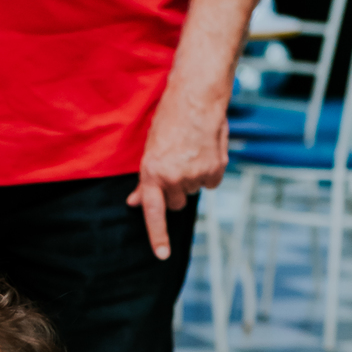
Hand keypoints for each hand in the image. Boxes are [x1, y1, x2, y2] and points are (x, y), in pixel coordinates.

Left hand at [127, 86, 228, 259]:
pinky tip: (205, 152)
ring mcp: (196, 175)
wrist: (197, 96)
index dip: (158, 236)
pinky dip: (210, 172)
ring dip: (192, 178)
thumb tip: (135, 203)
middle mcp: (174, 178)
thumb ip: (145, 181)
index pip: (154, 213)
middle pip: (176, 203)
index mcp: (153, 173)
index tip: (162, 255)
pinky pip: (211, 184)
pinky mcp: (215, 169)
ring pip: (193, 192)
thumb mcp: (150, 150)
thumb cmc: (170, 119)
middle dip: (175, 191)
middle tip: (177, 165)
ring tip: (191, 152)